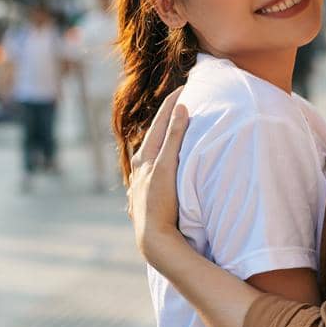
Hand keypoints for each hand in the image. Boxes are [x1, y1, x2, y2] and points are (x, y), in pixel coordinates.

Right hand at [127, 87, 188, 266]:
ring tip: (182, 93)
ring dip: (170, 110)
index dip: (164, 118)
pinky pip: (169, 141)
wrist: (154, 238)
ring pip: (159, 131)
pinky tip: (184, 108)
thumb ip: (162, 184)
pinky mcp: (160, 171)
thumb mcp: (157, 199)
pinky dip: (175, 124)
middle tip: (180, 88)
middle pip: (154, 129)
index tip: (176, 100)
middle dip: (166, 107)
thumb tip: (165, 177)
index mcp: (140, 170)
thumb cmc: (160, 222)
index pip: (153, 137)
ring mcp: (149, 167)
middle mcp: (142, 165)